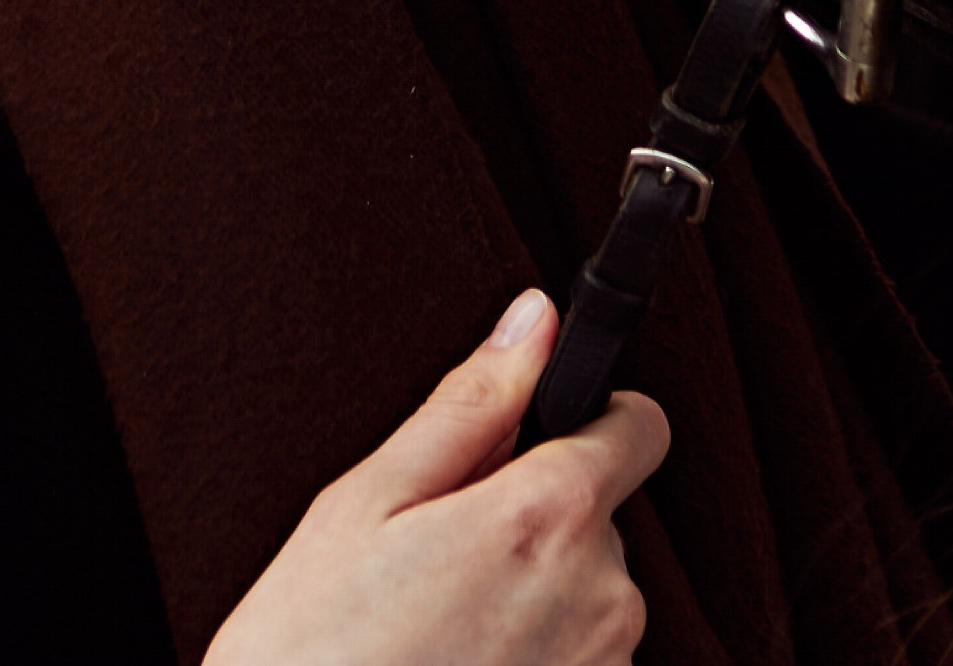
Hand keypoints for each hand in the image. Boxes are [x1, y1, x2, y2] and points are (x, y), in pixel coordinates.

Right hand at [204, 289, 666, 665]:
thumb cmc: (313, 653)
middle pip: (598, 514)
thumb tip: (532, 320)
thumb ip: (469, 404)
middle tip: (436, 553)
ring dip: (530, 592)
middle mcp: (600, 599)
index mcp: (545, 520)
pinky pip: (577, 661)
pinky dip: (529, 656)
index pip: (639, 428)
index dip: (594, 416)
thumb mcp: (367, 503)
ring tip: (434, 625)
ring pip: (586, 591)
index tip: (540, 430)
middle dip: (532, 515)